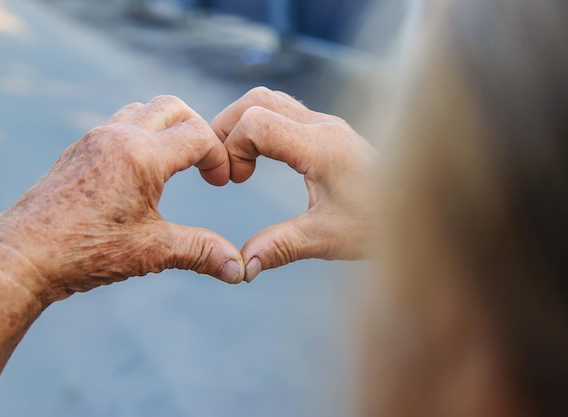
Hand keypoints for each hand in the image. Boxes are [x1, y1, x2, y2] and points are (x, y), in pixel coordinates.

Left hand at [0, 96, 244, 304]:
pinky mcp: (79, 150)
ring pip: (142, 109)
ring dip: (167, 127)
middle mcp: (118, 137)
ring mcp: (95, 139)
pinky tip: (141, 172)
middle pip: (172, 107)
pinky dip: (141, 134)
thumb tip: (239, 270)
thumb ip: (200, 252)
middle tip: (204, 163)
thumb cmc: (85, 252)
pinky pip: (119, 124)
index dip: (219, 156)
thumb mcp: (151, 252)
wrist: (21, 255)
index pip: (198, 135)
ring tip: (175, 163)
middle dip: (198, 129)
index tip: (221, 183)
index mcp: (141, 157)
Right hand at [211, 87, 376, 281]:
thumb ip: (281, 247)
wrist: (423, 209)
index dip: (232, 147)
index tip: (234, 180)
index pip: (256, 122)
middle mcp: (322, 126)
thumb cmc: (379, 224)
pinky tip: (261, 159)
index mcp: (320, 146)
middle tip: (225, 167)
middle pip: (256, 100)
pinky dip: (260, 126)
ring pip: (269, 100)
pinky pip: (283, 111)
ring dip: (243, 124)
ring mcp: (326, 124)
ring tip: (239, 163)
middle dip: (228, 128)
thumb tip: (242, 268)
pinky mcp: (328, 131)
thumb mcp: (327, 239)